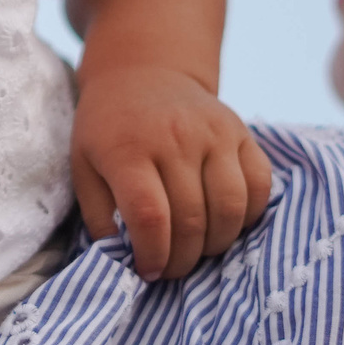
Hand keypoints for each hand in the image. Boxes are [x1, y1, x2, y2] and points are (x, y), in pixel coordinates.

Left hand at [70, 64, 270, 281]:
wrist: (142, 73)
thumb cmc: (107, 129)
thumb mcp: (83, 166)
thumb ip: (98, 216)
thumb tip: (123, 260)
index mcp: (129, 150)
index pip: (151, 216)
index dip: (154, 254)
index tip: (149, 271)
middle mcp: (175, 138)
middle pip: (192, 219)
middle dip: (184, 259)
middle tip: (173, 268)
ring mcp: (214, 133)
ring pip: (231, 207)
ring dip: (217, 243)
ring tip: (198, 249)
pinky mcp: (240, 132)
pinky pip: (260, 185)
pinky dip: (249, 215)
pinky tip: (225, 223)